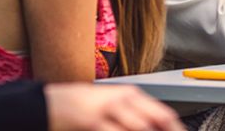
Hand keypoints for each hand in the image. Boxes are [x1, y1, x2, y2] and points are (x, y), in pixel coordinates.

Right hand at [44, 83, 183, 130]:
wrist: (48, 104)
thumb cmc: (82, 108)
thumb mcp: (111, 106)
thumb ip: (134, 116)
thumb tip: (159, 126)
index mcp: (131, 96)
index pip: (164, 115)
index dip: (176, 130)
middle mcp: (123, 100)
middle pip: (155, 123)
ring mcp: (107, 110)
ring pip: (139, 129)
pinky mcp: (92, 121)